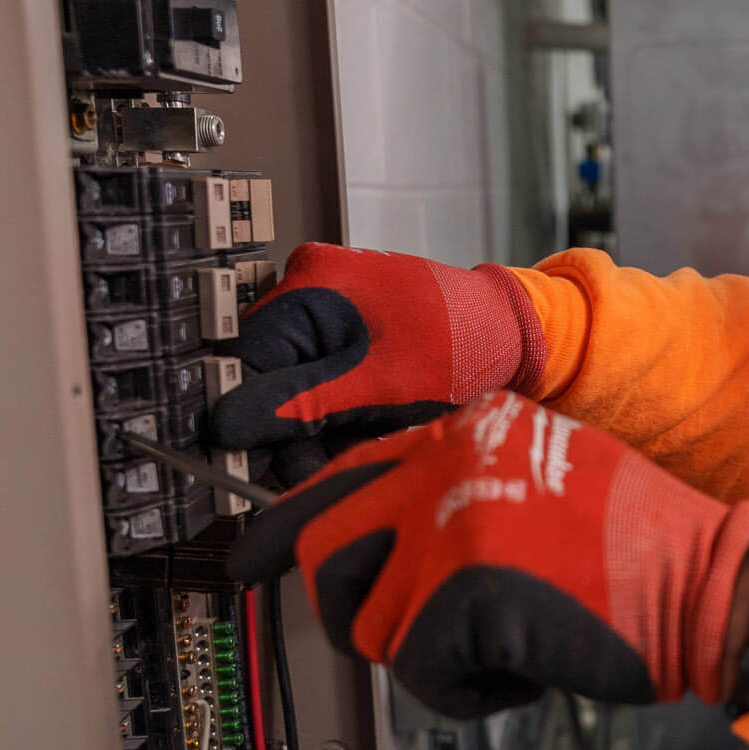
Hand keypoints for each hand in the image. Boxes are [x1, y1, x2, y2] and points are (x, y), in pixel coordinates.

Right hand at [211, 243, 545, 482]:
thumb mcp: (380, 383)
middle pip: (268, 380)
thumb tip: (229, 425)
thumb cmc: (467, 342)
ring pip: (297, 394)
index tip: (262, 459)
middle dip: (295, 432)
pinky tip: (373, 430)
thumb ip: (303, 405)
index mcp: (310, 285)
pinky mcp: (351, 343)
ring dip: (322, 433)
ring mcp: (332, 318)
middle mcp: (312, 294)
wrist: (519, 335)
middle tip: (325, 463)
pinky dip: (344, 420)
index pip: (244, 360)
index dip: (249, 417)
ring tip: (366, 442)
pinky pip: (326, 390)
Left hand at [227, 391, 748, 717]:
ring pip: (368, 621)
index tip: (250, 556)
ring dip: (428, 655)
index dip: (289, 525)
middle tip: (396, 633)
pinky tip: (523, 670)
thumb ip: (455, 493)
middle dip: (347, 604)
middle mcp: (448, 463)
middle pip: (325, 544)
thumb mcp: (542, 478)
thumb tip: (371, 546)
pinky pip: (418, 674)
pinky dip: (468, 693)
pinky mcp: (461, 593)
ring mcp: (450, 524)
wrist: (707, 584)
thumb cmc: (641, 548)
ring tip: (501, 643)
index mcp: (467, 427)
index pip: (341, 472)